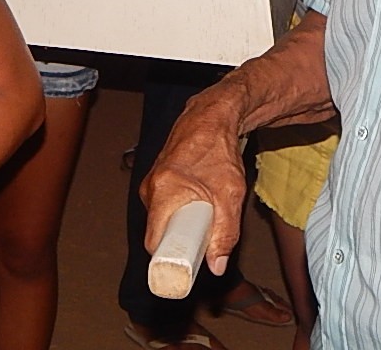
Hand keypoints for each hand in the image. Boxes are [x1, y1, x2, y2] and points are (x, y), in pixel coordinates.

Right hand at [141, 97, 247, 276]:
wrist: (213, 115)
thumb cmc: (219, 149)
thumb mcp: (229, 195)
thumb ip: (225, 233)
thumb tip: (216, 265)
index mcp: (162, 192)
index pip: (153, 242)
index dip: (168, 258)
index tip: (184, 266)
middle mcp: (151, 186)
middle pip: (158, 230)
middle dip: (179, 241)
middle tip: (202, 242)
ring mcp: (153, 179)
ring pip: (162, 216)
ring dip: (180, 223)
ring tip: (205, 218)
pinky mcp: (159, 175)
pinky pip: (164, 203)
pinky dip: (179, 210)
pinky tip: (198, 204)